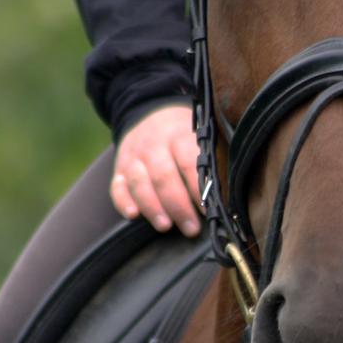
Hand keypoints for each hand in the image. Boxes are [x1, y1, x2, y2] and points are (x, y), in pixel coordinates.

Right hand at [110, 105, 201, 235]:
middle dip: (178, 206)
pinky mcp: (119, 169)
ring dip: (152, 207)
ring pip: (139, 183)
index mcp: (178, 136)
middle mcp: (153, 145)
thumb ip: (209, 161)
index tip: (208, 210)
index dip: (198, 189)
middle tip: (191, 228)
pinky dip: (123, 202)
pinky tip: (133, 215)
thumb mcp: (199, 137)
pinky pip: (117, 187)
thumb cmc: (183, 135)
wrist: (149, 113)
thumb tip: (225, 196)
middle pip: (164, 177)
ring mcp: (133, 157)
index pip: (189, 163)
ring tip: (165, 226)